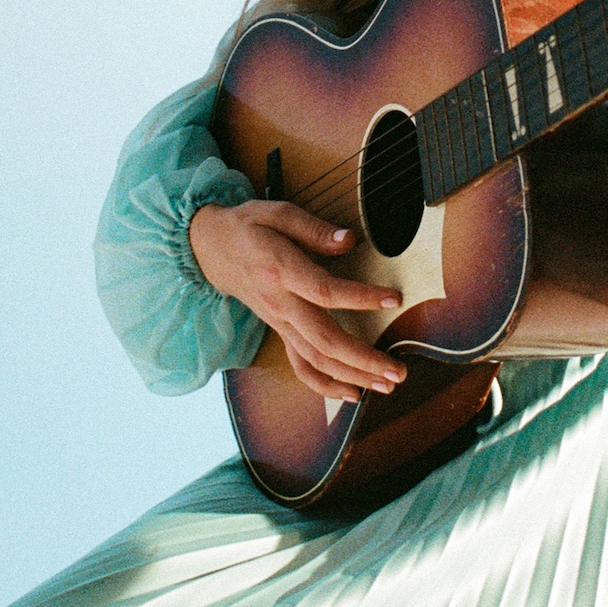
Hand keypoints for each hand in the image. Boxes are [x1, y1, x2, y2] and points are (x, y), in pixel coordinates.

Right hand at [188, 200, 407, 401]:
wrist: (210, 248)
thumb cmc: (249, 227)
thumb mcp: (278, 213)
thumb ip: (315, 229)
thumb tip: (350, 240)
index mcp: (281, 271)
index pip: (325, 291)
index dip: (361, 298)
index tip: (394, 298)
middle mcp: (280, 304)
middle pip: (324, 340)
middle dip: (363, 359)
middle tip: (398, 370)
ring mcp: (280, 322)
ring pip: (316, 359)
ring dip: (353, 376)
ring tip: (388, 383)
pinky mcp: (280, 330)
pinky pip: (301, 366)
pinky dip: (325, 384)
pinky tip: (353, 393)